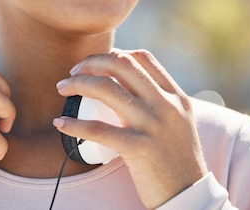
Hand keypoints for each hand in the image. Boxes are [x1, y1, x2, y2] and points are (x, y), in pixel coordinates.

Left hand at [53, 49, 206, 208]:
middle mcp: (165, 105)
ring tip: (62, 88)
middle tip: (73, 71)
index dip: (114, 54)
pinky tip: (60, 123)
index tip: (96, 63)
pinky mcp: (138, 148)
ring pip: (106, 88)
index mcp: (175, 96)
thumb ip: (158, 102)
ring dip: (77, 83)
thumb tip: (122, 84)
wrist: (189, 196)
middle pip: (121, 65)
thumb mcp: (177, 122)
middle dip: (91, 62)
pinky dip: (73, 124)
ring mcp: (152, 125)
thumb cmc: (177, 160)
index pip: (142, 59)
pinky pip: (97, 129)